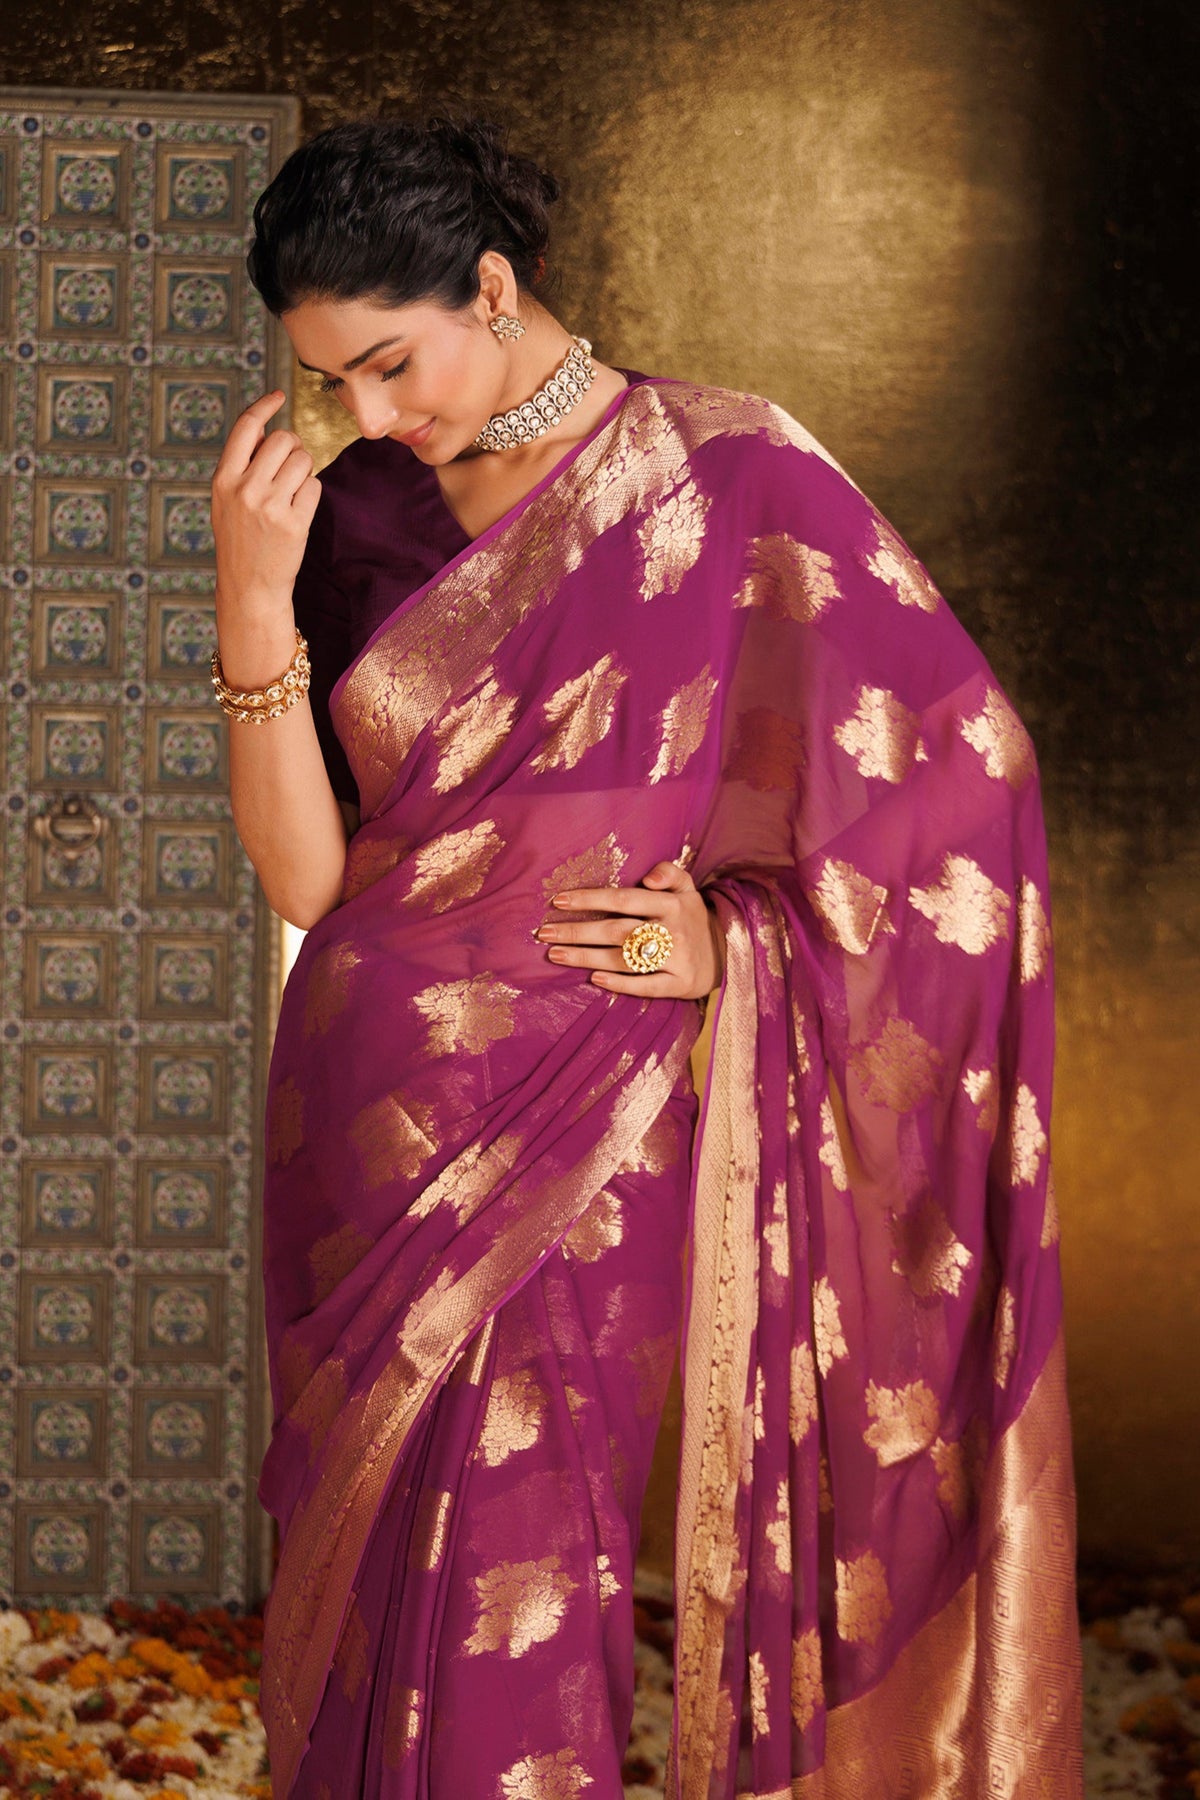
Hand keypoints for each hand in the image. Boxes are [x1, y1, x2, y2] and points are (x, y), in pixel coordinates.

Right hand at [211, 390, 320, 614]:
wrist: (249, 587)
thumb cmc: (241, 539)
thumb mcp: (227, 500)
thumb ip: (242, 465)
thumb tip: (265, 426)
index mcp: (223, 479)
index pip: (246, 427)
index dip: (264, 406)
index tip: (278, 395)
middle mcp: (244, 489)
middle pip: (283, 439)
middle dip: (293, 448)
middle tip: (289, 468)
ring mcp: (269, 506)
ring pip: (303, 460)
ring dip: (304, 470)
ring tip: (291, 493)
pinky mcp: (293, 523)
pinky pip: (314, 486)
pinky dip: (310, 493)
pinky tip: (298, 511)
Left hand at [537, 860, 724, 998]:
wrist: (729, 952)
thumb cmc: (692, 917)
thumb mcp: (688, 887)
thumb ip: (670, 872)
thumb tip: (649, 875)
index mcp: (671, 903)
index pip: (624, 899)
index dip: (590, 899)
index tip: (558, 901)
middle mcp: (673, 930)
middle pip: (617, 931)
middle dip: (578, 931)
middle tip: (544, 933)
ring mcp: (678, 959)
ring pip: (625, 959)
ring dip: (587, 957)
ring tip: (556, 955)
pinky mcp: (682, 984)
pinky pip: (648, 985)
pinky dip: (621, 984)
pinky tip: (594, 979)